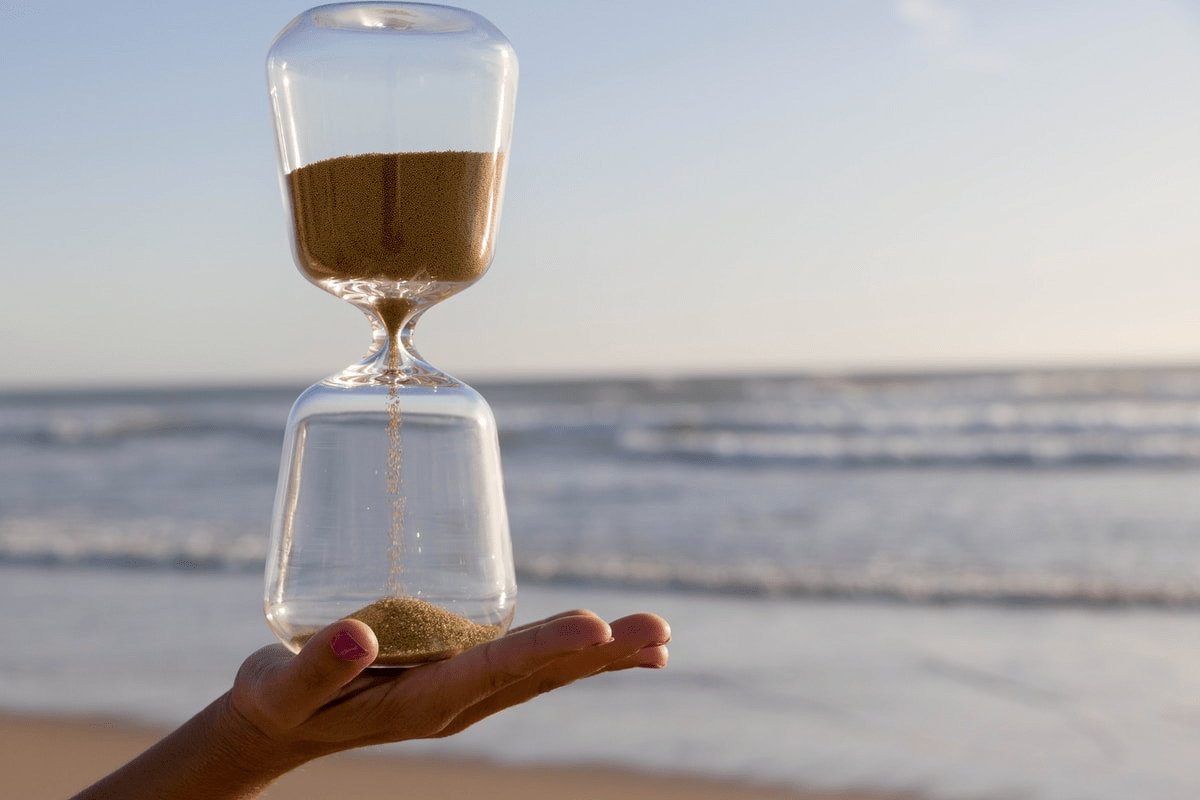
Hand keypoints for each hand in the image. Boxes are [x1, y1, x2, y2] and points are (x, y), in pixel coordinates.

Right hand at [224, 609, 670, 767]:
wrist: (277, 725)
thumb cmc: (278, 703)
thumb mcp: (283, 689)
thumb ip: (317, 666)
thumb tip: (359, 632)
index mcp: (421, 703)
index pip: (493, 672)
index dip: (544, 647)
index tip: (595, 627)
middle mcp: (455, 701)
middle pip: (539, 675)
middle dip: (601, 653)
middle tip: (661, 633)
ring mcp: (462, 690)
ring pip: (542, 671)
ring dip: (602, 655)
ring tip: (659, 640)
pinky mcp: (458, 672)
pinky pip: (525, 662)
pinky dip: (569, 651)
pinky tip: (603, 638)